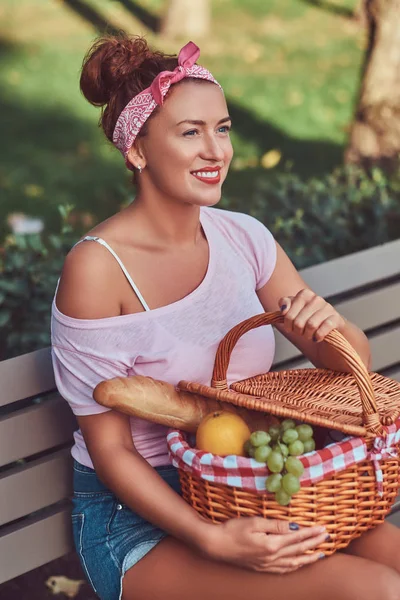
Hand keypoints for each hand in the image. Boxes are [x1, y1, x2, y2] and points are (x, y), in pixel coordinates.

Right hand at [203, 517, 327, 573]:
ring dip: (308, 558)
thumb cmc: (233, 529)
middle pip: (298, 551)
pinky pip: (283, 569)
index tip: (323, 529)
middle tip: (327, 538)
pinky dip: (295, 566)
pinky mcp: (261, 568)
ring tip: (320, 554)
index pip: (297, 538)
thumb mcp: (254, 522)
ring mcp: (267, 565)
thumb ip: (275, 525)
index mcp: (271, 544)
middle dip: (314, 544)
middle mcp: (272, 557)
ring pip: (293, 563)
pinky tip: (298, 563)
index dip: (311, 533)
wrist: (216, 545)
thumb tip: (294, 526)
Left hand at [279, 289, 344, 342]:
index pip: (288, 314)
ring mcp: (327, 308)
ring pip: (311, 326)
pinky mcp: (336, 319)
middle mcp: (316, 299)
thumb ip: (285, 303)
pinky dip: (318, 336)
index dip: (287, 324)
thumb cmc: (308, 318)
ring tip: (309, 335)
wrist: (329, 327)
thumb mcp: (293, 309)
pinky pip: (323, 330)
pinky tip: (317, 337)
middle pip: (298, 322)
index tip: (290, 326)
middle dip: (297, 331)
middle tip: (301, 332)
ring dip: (307, 335)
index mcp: (305, 294)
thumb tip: (284, 309)